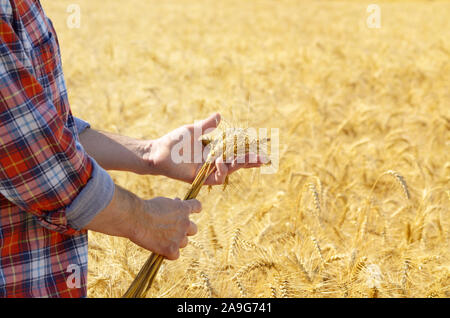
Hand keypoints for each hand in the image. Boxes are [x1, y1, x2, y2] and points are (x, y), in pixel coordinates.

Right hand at [130, 197, 201, 259]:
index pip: (197, 206)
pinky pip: (175, 255)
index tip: (189, 211)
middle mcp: (185, 223)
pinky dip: (168, 254)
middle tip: (172, 229)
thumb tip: (177, 203)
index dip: (194, 209)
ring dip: (176, 242)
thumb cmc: (145, 208)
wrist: (135, 218)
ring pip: (184, 243)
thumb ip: (173, 205)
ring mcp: (179, 237)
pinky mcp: (172, 249)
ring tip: (161, 239)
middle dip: (185, 229)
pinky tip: (159, 249)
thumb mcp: (162, 202)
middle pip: (193, 229)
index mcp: (183, 208)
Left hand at [141, 113, 263, 184]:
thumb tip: (219, 115)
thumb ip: (207, 125)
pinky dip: (221, 171)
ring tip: (242, 159)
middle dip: (249, 161)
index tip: (260, 148)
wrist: (158, 151)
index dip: (247, 151)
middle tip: (263, 159)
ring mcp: (207, 171)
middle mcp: (212, 162)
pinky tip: (221, 162)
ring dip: (236, 165)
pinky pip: (215, 179)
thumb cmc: (174, 141)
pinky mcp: (200, 178)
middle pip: (236, 163)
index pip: (234, 152)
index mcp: (213, 151)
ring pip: (228, 171)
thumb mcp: (193, 130)